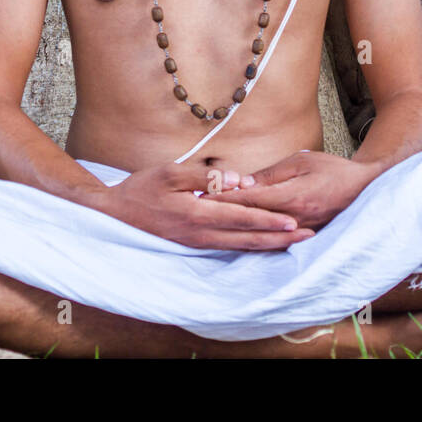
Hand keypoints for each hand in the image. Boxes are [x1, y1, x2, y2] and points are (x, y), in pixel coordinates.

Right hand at [85, 163, 316, 250]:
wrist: (113, 216)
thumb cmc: (140, 189)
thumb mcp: (170, 172)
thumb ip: (205, 177)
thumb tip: (238, 180)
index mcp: (197, 213)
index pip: (241, 218)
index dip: (268, 220)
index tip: (293, 221)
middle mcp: (201, 234)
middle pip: (247, 238)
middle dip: (279, 238)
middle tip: (308, 236)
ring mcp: (197, 244)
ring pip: (240, 247)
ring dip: (269, 245)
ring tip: (293, 243)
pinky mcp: (194, 246)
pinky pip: (228, 248)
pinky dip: (249, 247)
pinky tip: (262, 245)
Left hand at [200, 151, 381, 230]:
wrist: (365, 190)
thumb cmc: (333, 170)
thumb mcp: (301, 162)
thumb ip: (270, 175)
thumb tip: (242, 183)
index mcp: (291, 196)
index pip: (248, 199)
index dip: (223, 198)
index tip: (199, 196)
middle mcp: (292, 218)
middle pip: (249, 218)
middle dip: (222, 215)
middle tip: (194, 212)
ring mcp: (298, 231)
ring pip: (258, 232)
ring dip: (234, 227)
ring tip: (209, 224)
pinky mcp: (303, 237)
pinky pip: (272, 239)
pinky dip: (253, 236)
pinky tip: (236, 235)